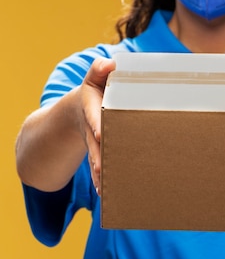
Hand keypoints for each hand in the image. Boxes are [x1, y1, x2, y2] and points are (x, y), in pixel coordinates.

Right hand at [78, 57, 114, 192]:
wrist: (80, 107)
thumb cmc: (96, 88)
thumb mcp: (95, 76)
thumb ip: (101, 68)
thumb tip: (111, 64)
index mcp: (91, 108)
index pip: (94, 116)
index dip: (97, 123)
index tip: (101, 133)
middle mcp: (91, 127)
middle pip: (94, 143)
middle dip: (97, 155)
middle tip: (102, 168)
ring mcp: (93, 142)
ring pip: (95, 159)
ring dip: (99, 173)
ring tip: (104, 188)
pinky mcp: (98, 151)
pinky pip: (99, 167)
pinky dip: (101, 180)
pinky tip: (106, 194)